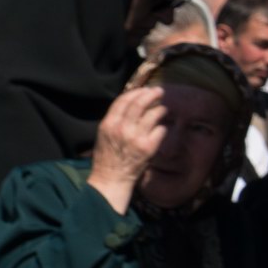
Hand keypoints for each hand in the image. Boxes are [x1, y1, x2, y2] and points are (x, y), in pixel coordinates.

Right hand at [88, 86, 167, 214]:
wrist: (111, 178)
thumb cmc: (108, 156)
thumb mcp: (105, 134)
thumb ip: (116, 119)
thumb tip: (133, 102)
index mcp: (108, 124)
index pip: (124, 100)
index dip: (137, 92)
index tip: (145, 89)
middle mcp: (122, 128)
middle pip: (140, 103)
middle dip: (152, 94)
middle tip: (160, 91)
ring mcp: (136, 137)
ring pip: (154, 114)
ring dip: (160, 109)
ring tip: (162, 110)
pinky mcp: (148, 147)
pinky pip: (161, 130)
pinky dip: (162, 128)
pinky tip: (159, 130)